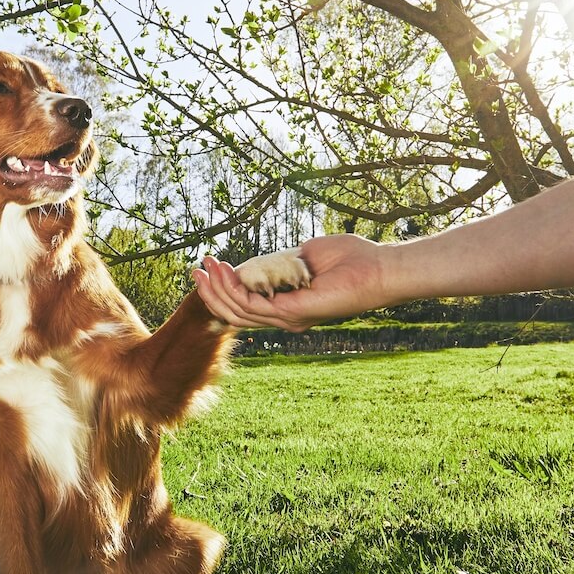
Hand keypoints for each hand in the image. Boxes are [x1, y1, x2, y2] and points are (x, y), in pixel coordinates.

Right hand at [193, 234, 387, 331]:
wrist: (377, 268)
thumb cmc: (350, 259)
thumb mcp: (303, 256)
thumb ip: (278, 261)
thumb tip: (255, 261)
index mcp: (288, 306)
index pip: (246, 305)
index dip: (223, 289)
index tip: (208, 267)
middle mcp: (286, 317)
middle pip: (236, 312)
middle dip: (212, 292)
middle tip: (196, 270)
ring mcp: (288, 318)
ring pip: (239, 311)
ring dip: (218, 288)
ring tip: (205, 266)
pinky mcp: (293, 314)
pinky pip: (253, 305)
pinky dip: (234, 288)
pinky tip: (225, 270)